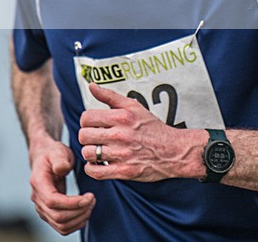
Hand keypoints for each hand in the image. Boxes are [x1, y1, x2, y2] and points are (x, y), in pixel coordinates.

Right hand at [29, 139, 94, 234]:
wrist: (45, 159)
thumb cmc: (53, 154)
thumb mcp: (58, 151)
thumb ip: (60, 159)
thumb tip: (62, 169)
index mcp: (38, 182)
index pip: (52, 201)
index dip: (72, 203)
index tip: (89, 196)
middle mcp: (37, 198)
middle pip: (58, 216)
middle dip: (80, 211)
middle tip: (93, 199)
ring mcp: (42, 208)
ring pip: (61, 225)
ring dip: (79, 218)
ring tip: (91, 205)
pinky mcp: (48, 214)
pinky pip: (62, 227)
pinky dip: (76, 224)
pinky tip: (85, 212)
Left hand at [79, 83, 205, 181]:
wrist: (174, 151)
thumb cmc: (152, 128)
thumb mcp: (134, 106)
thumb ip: (110, 96)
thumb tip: (91, 85)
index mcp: (121, 117)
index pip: (86, 117)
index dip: (87, 121)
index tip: (94, 125)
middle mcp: (120, 135)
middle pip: (84, 136)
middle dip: (87, 137)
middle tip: (96, 139)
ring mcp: (122, 154)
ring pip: (88, 153)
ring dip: (90, 153)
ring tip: (99, 151)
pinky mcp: (124, 171)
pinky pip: (95, 172)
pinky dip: (92, 169)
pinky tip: (100, 164)